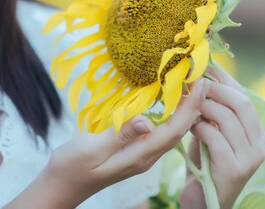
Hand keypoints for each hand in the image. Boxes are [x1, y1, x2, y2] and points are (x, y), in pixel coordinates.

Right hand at [40, 78, 209, 207]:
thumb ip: (118, 134)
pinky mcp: (133, 151)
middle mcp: (145, 156)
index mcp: (139, 155)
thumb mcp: (91, 149)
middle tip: (204, 79)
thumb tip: (146, 120)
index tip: (202, 83)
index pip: (174, 130)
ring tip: (192, 87)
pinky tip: (169, 104)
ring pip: (171, 132)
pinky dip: (170, 116)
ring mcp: (140, 155)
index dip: (190, 106)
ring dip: (185, 110)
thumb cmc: (71, 167)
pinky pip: (160, 132)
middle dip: (195, 106)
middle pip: (178, 131)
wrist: (61, 186)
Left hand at [180, 68, 264, 208]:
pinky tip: (189, 127)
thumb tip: (200, 77)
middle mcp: (260, 143)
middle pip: (241, 103)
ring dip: (203, 107)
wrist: (204, 199)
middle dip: (214, 89)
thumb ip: (212, 110)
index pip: (244, 96)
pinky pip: (215, 137)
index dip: (224, 79)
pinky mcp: (234, 169)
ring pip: (227, 118)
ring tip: (187, 107)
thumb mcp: (211, 132)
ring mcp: (250, 158)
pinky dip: (199, 127)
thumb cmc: (205, 162)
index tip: (204, 65)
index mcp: (257, 132)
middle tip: (192, 84)